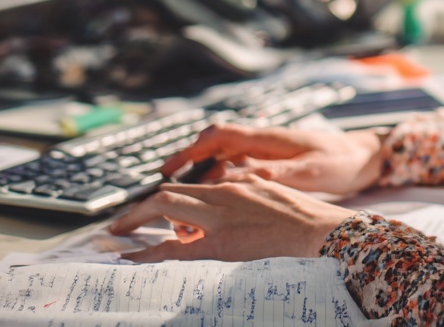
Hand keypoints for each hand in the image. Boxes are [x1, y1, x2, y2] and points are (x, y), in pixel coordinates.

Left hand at [109, 175, 354, 262]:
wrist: (323, 233)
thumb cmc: (305, 221)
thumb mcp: (270, 197)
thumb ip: (245, 195)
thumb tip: (228, 199)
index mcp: (236, 186)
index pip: (187, 188)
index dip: (160, 200)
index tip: (145, 213)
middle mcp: (223, 196)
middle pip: (168, 194)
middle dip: (138, 210)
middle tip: (119, 226)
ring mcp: (221, 219)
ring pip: (166, 208)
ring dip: (138, 222)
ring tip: (123, 238)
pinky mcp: (223, 244)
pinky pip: (176, 248)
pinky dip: (149, 252)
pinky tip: (132, 258)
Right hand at [161, 124, 385, 195]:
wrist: (367, 156)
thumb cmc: (342, 162)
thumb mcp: (311, 171)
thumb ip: (275, 172)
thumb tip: (239, 177)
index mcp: (268, 139)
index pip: (220, 137)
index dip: (191, 150)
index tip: (168, 168)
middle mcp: (264, 141)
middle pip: (215, 144)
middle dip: (188, 160)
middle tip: (164, 184)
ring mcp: (269, 150)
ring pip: (225, 156)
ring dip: (204, 171)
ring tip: (183, 195)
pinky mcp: (276, 161)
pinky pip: (239, 165)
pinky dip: (222, 177)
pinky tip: (217, 196)